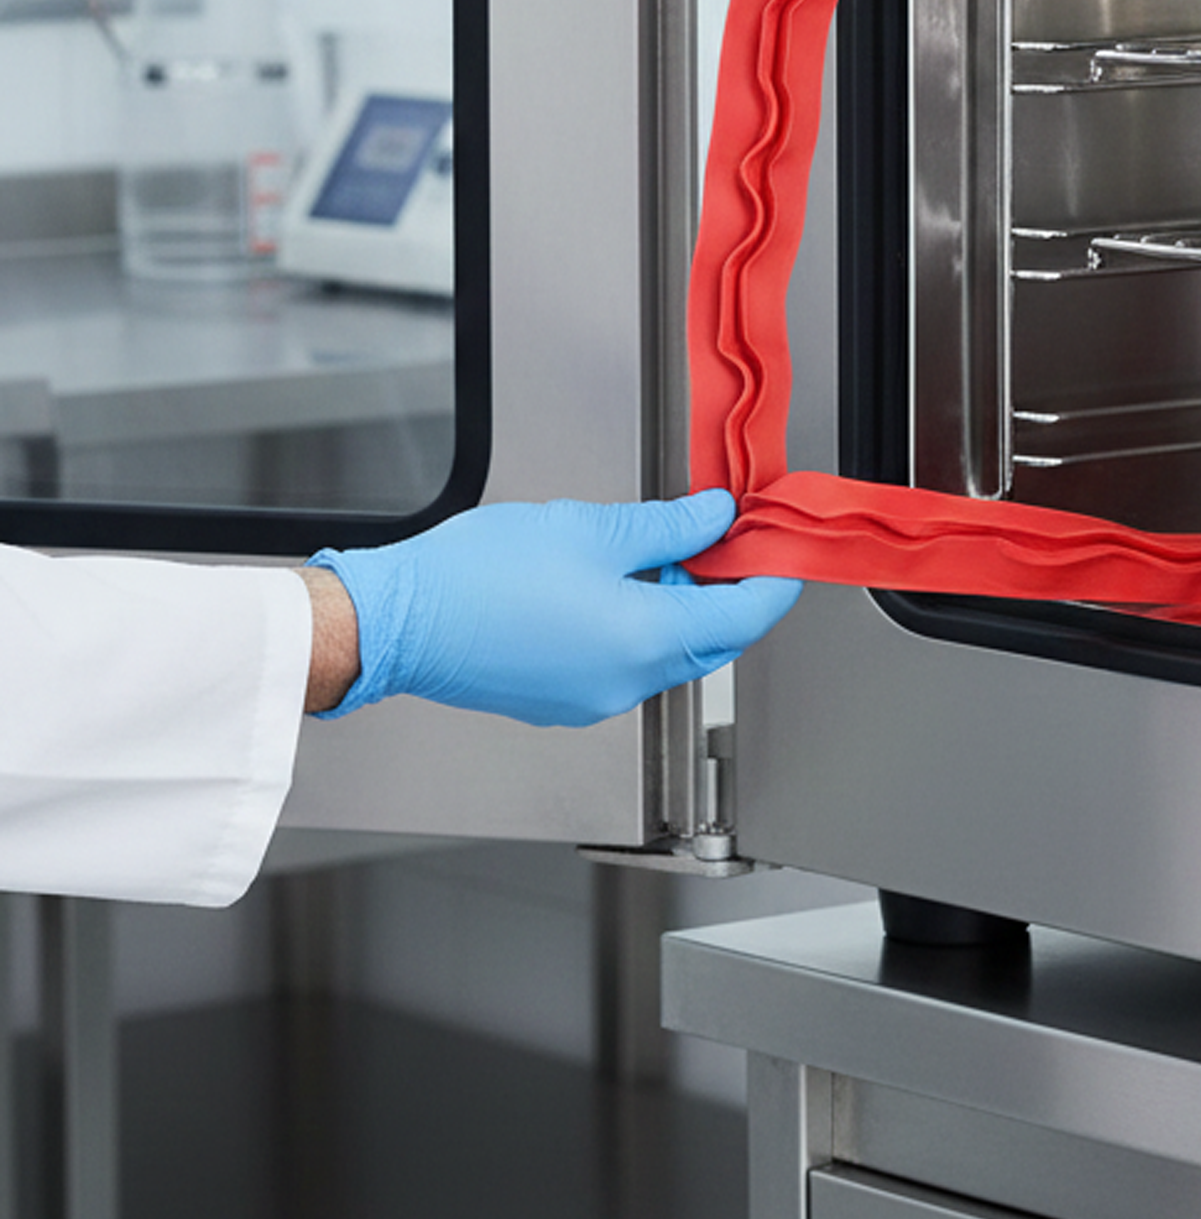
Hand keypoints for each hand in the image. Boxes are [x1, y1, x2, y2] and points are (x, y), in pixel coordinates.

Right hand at [308, 490, 801, 724]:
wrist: (402, 622)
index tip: (780, 546)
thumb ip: (667, 526)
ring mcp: (594, 699)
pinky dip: (641, 627)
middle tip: (721, 534)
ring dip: (681, 607)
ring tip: (660, 548)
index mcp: (645, 641)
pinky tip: (616, 583)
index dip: (772, 577)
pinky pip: (627, 665)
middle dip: (726, 589)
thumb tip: (714, 518)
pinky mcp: (563, 700)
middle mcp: (627, 683)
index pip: (744, 616)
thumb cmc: (478, 577)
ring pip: (669, 654)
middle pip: (712, 641)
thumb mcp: (590, 529)